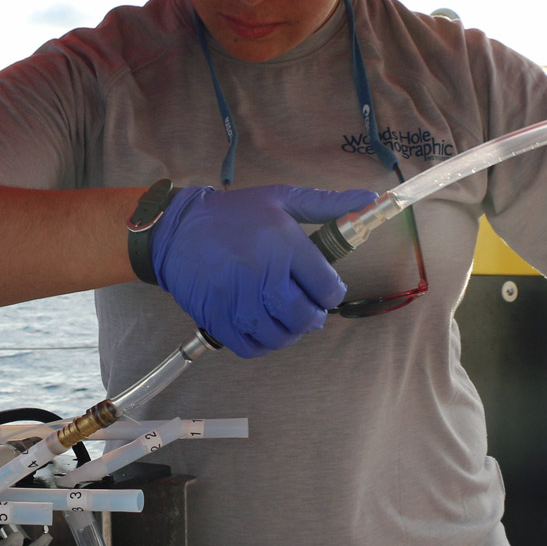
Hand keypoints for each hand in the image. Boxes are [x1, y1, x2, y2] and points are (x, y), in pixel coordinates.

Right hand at [150, 184, 378, 356]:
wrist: (177, 229)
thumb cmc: (233, 214)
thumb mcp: (281, 198)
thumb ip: (327, 203)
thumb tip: (369, 198)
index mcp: (284, 244)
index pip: (328, 288)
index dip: (331, 293)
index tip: (323, 289)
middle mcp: (262, 274)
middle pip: (305, 317)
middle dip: (313, 317)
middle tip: (307, 309)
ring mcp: (237, 299)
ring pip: (279, 336)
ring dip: (289, 333)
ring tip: (284, 319)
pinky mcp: (217, 317)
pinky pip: (251, 347)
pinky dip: (263, 345)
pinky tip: (263, 329)